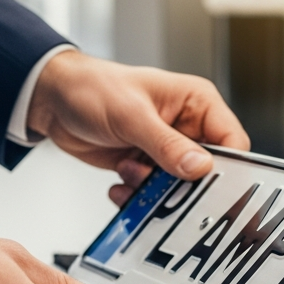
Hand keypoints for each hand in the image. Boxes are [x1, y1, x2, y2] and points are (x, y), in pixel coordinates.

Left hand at [28, 50, 249, 205]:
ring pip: (178, 187)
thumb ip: (167, 144)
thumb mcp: (132, 115)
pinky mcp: (146, 166)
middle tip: (162, 187)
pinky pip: (153, 193)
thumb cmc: (92, 88)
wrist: (53, 101)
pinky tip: (119, 182)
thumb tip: (199, 167)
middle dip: (183, 185)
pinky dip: (137, 196)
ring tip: (131, 173)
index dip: (226, 166)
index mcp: (196, 102)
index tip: (211, 185)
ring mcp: (165, 149)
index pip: (231, 140)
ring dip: (154, 190)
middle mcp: (186, 126)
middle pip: (206, 170)